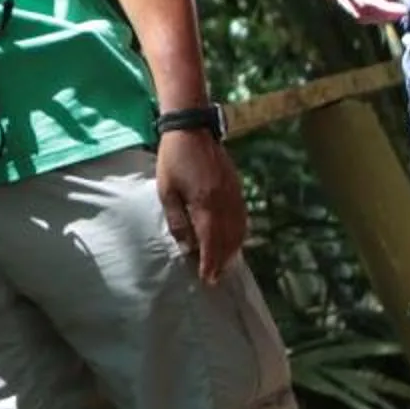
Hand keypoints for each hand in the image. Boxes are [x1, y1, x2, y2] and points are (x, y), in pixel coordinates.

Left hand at [155, 127, 250, 279]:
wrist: (192, 129)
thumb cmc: (173, 160)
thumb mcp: (167, 192)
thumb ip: (177, 221)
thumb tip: (187, 247)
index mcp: (205, 205)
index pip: (211, 243)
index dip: (210, 263)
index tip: (207, 279)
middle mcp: (224, 203)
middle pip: (228, 240)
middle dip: (222, 262)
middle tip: (215, 278)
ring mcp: (234, 195)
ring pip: (239, 230)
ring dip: (233, 251)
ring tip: (224, 265)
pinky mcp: (237, 188)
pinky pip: (242, 217)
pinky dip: (240, 234)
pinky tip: (234, 240)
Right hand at [287, 0, 406, 25]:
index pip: (366, 1)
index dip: (386, 10)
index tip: (404, 9)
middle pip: (360, 13)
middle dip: (383, 16)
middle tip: (403, 11)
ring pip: (353, 12)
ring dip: (374, 13)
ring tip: (394, 5)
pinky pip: (347, 4)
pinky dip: (364, 6)